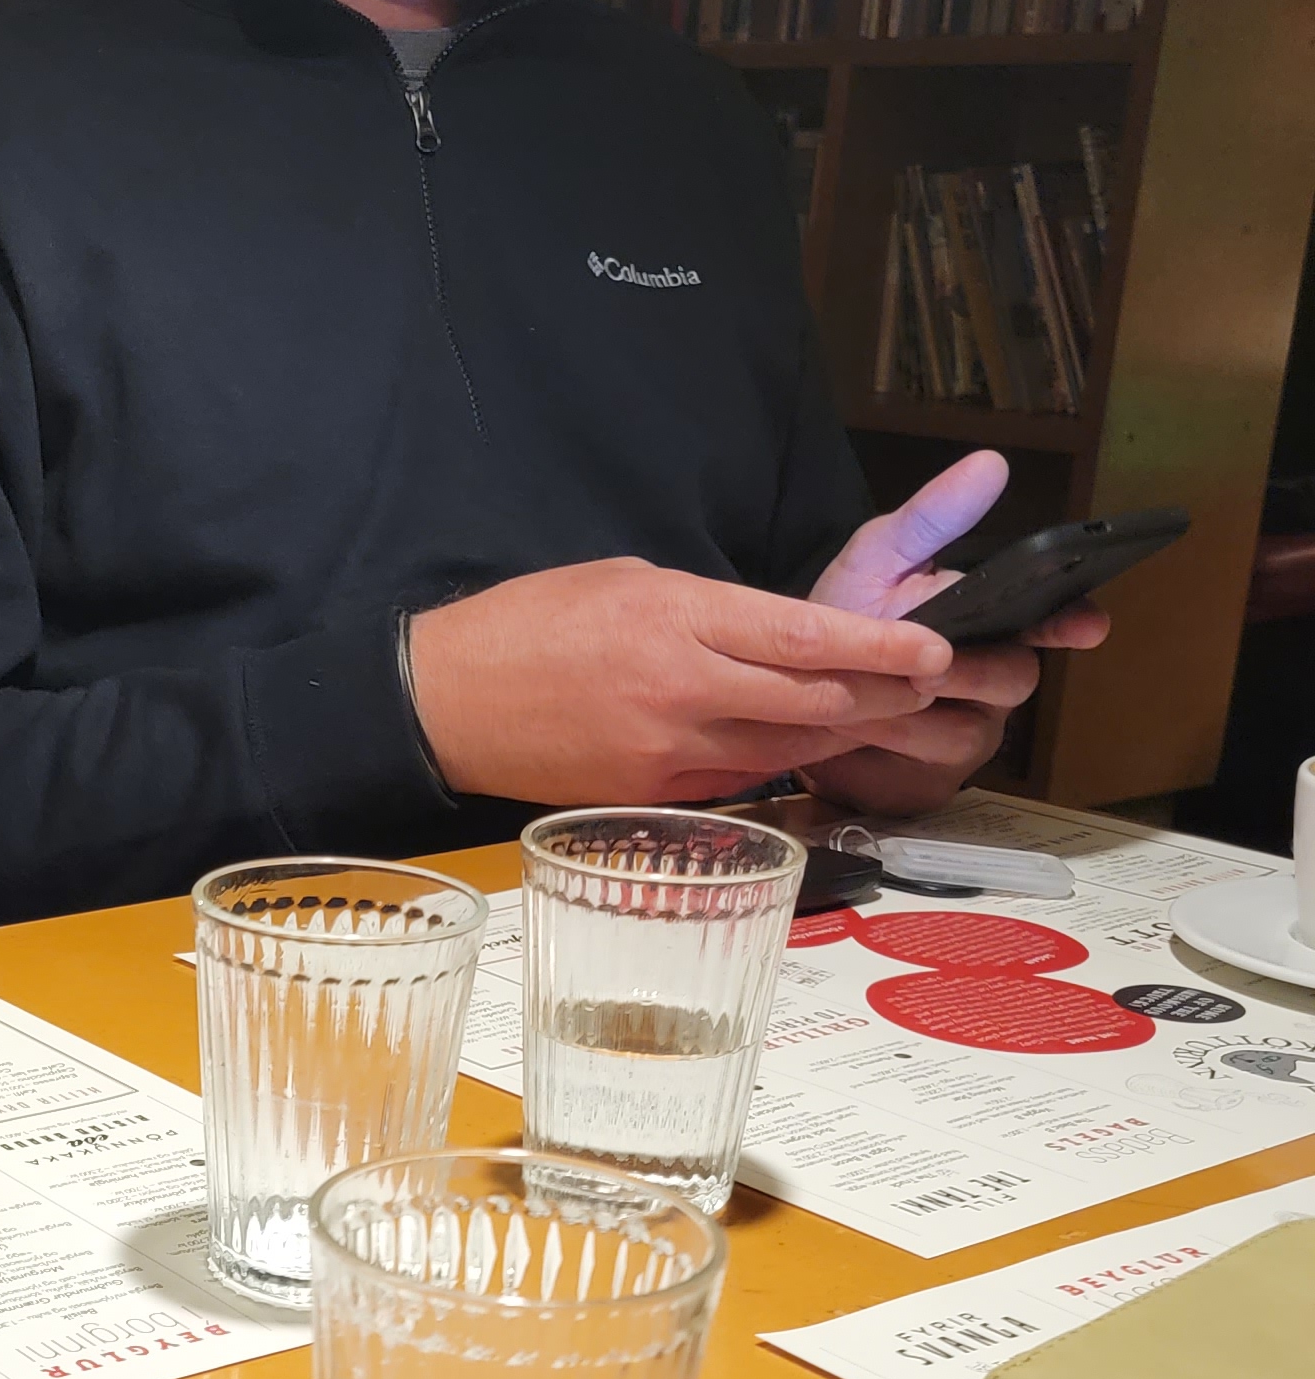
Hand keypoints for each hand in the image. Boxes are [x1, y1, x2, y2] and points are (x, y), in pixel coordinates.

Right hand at [405, 557, 955, 804]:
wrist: (443, 703)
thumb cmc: (526, 627)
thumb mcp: (624, 583)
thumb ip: (704, 611)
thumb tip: (768, 634)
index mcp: (676, 621)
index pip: (804, 636)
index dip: (879, 644)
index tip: (935, 646)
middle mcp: (683, 692)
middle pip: (814, 701)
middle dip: (884, 691)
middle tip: (935, 680)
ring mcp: (669, 753)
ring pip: (787, 747)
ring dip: (843, 730)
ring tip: (889, 710)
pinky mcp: (653, 795)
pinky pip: (737, 776)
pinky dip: (779, 759)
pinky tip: (806, 744)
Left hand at [801, 451, 1109, 811]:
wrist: (781, 684)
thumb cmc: (845, 614)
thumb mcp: (879, 555)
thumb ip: (931, 517)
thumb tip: (991, 463)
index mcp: (991, 622)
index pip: (1052, 621)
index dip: (1073, 623)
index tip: (1087, 625)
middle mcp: (990, 677)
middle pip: (1017, 679)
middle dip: (975, 672)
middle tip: (929, 669)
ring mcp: (966, 730)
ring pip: (972, 731)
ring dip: (919, 713)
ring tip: (874, 694)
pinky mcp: (930, 776)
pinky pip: (928, 767)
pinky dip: (891, 745)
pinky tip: (857, 728)